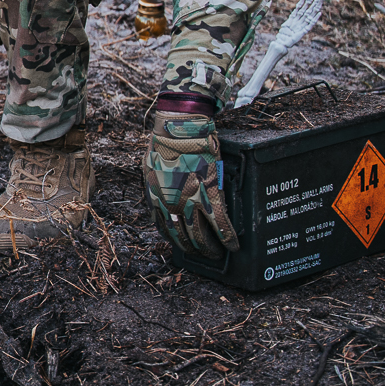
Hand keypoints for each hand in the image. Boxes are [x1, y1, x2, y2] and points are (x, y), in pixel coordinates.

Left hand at [143, 106, 238, 261]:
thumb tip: (159, 195)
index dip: (175, 240)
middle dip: (193, 249)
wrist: (179, 131)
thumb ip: (156, 186)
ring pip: (200, 235)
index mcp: (155, 198)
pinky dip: (227, 236)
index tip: (182, 245)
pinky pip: (220, 222)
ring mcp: (190, 201)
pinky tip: (233, 244)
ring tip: (217, 254)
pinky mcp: (209, 194)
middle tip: (202, 254)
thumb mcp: (151, 169)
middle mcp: (170, 204)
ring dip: (210, 248)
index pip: (164, 228)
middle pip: (182, 236)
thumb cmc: (163, 144)